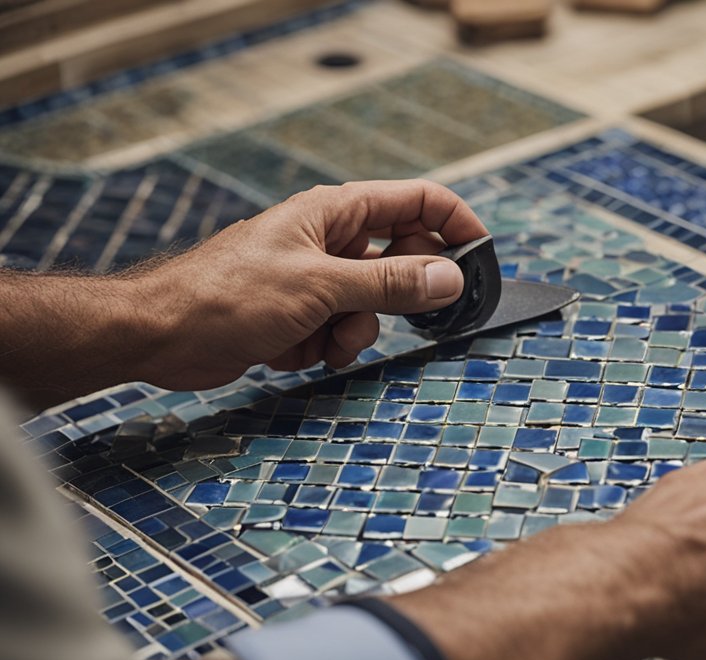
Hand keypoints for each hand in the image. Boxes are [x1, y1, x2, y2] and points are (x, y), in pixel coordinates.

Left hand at [134, 180, 488, 389]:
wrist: (162, 334)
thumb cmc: (228, 295)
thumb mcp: (322, 288)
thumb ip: (391, 283)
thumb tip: (450, 277)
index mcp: (334, 213)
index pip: (415, 201)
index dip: (454, 223)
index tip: (482, 256)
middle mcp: (328, 241)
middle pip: (398, 260)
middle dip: (399, 296)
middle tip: (409, 316)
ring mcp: (313, 280)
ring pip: (371, 306)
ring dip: (355, 332)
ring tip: (323, 340)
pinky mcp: (297, 315)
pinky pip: (339, 332)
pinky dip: (324, 348)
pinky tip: (290, 350)